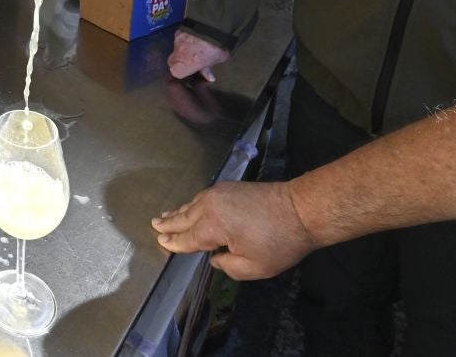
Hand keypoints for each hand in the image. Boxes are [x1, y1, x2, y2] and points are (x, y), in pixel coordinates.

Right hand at [152, 181, 315, 280]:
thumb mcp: (253, 267)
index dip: (175, 243)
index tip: (161, 243)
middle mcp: (211, 205)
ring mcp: (220, 193)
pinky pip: (203, 198)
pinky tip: (190, 208)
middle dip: (169, 223)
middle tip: (153, 225)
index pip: (188, 238)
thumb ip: (227, 267)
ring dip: (179, 212)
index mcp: (213, 226)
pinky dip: (192, 204)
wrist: (301, 209)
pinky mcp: (230, 187)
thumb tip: (216, 257)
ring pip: (192, 204)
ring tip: (165, 216)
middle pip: (185, 217)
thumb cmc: (279, 243)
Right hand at [167, 28, 229, 81]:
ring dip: (184, 48)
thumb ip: (209, 68)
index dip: (183, 72)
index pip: (175, 73)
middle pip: (172, 60)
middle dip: (179, 61)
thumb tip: (209, 77)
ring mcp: (177, 39)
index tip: (191, 71)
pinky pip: (180, 36)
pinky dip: (186, 37)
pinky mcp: (179, 28)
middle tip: (192, 59)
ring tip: (197, 45)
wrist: (213, 23)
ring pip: (177, 47)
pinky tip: (197, 35)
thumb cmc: (217, 46)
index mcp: (186, 64)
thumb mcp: (218, 59)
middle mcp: (178, 53)